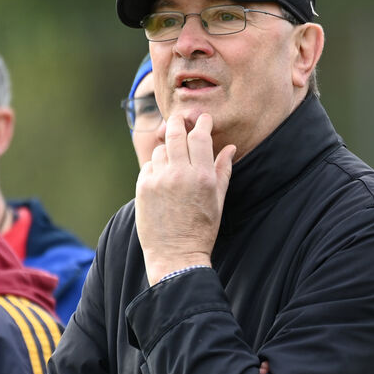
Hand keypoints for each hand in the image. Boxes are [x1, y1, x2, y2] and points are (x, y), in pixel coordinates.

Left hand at [135, 114, 235, 284]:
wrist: (176, 254)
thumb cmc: (202, 229)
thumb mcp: (218, 200)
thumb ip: (223, 170)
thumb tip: (230, 148)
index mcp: (204, 177)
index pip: (200, 137)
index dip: (202, 124)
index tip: (204, 119)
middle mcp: (181, 174)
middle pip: (176, 134)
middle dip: (179, 122)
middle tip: (181, 119)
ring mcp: (159, 179)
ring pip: (161, 148)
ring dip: (168, 147)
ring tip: (174, 155)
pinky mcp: (143, 187)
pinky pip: (149, 165)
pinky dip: (156, 165)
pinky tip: (163, 175)